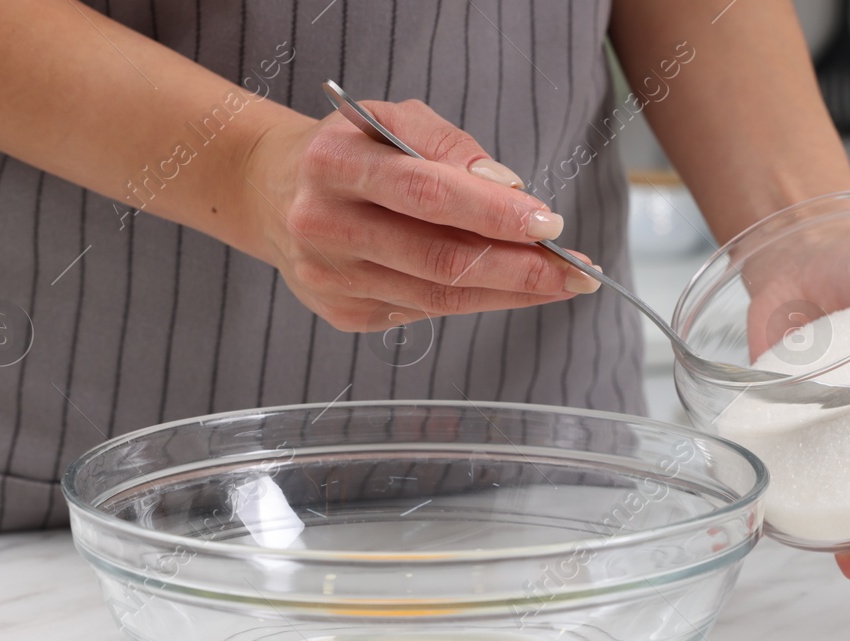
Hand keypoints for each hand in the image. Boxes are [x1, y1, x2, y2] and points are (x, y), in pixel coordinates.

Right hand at [243, 99, 599, 331]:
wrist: (273, 191)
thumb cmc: (351, 151)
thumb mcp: (391, 119)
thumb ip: (449, 146)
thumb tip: (509, 190)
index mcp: (335, 164)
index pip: (426, 193)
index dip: (493, 213)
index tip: (549, 223)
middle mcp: (325, 226)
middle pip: (438, 259)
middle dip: (518, 270)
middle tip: (575, 273)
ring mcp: (330, 278)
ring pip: (437, 297)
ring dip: (508, 293)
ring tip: (558, 284)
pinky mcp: (341, 313)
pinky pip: (424, 312)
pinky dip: (474, 301)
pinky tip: (505, 289)